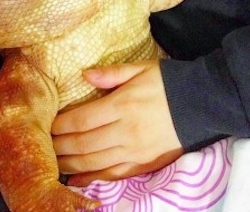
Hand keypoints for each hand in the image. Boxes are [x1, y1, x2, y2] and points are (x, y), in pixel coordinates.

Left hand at [51, 60, 182, 186]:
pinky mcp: (145, 164)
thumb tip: (85, 75)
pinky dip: (92, 180)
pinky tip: (76, 180)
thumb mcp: (141, 69)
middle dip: (61, 146)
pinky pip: (113, 175)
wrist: (203, 103)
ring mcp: (135, 151)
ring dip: (71, 164)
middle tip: (45, 146)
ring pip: (95, 163)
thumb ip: (112, 74)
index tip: (48, 125)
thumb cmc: (170, 82)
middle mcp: (126, 131)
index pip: (83, 119)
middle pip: (84, 144)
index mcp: (123, 105)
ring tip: (55, 162)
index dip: (62, 125)